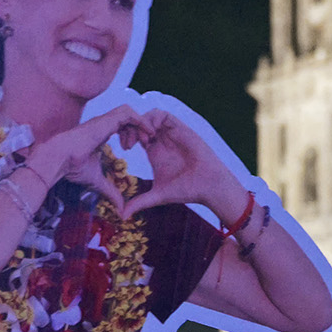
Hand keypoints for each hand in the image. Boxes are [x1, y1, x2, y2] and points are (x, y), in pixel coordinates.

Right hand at [25, 104, 146, 213]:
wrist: (58, 159)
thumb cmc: (71, 167)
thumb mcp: (97, 181)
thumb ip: (110, 191)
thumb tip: (121, 208)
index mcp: (100, 134)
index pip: (121, 126)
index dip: (132, 134)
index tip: (137, 148)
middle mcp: (103, 125)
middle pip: (127, 118)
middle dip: (140, 128)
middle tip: (146, 143)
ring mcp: (104, 120)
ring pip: (129, 112)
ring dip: (141, 124)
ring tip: (145, 140)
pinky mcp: (105, 120)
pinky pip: (128, 113)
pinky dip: (140, 120)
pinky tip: (146, 134)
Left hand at [123, 112, 242, 220]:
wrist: (208, 185)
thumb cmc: (187, 190)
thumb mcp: (158, 195)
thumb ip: (140, 202)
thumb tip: (122, 216)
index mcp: (154, 152)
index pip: (135, 136)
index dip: (127, 137)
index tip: (124, 149)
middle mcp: (162, 140)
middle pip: (140, 123)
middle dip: (131, 128)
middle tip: (128, 142)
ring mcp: (171, 133)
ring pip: (150, 116)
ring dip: (141, 123)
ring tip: (141, 139)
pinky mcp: (180, 128)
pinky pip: (163, 115)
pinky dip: (153, 119)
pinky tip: (151, 134)